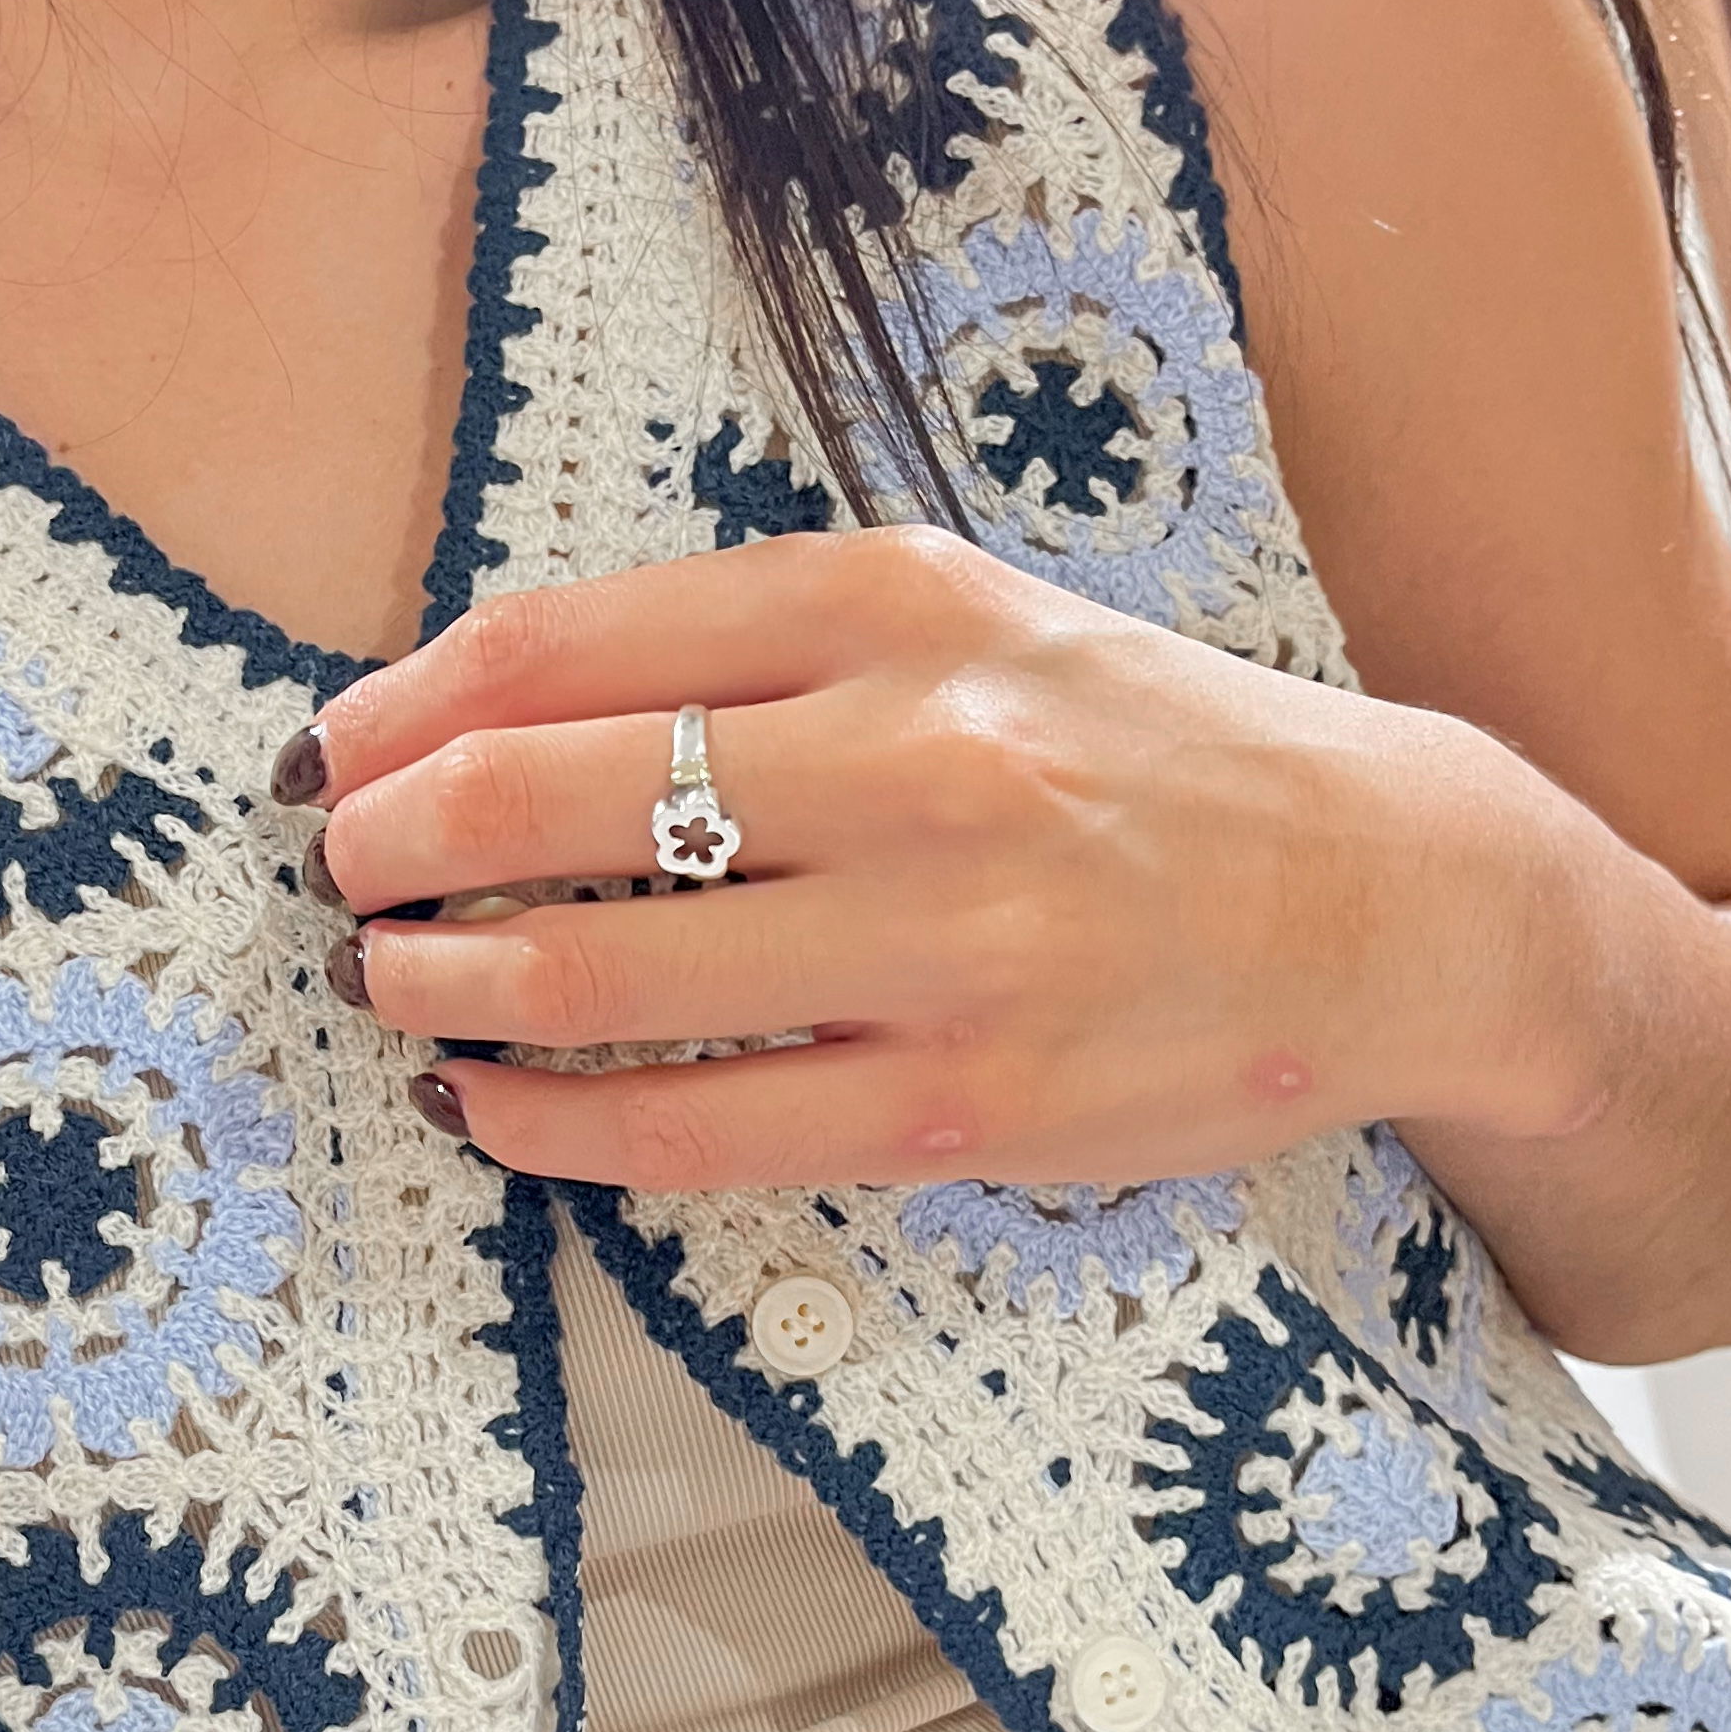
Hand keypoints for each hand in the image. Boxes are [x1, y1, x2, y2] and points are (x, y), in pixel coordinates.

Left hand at [282, 526, 1592, 1193]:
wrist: (1390, 899)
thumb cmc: (1149, 754)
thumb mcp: (975, 621)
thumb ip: (762, 646)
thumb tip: (498, 706)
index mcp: (898, 605)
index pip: (569, 642)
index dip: (409, 707)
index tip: (339, 751)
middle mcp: (913, 757)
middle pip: (546, 796)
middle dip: (392, 844)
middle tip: (343, 875)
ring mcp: (940, 943)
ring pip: (597, 971)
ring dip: (443, 984)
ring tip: (392, 988)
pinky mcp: (960, 1105)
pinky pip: (692, 1126)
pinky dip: (551, 1122)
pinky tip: (490, 1106)